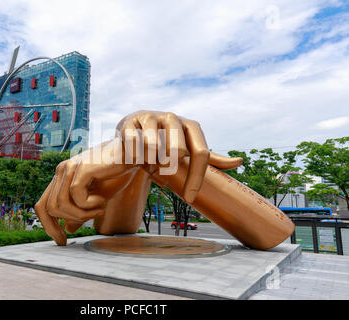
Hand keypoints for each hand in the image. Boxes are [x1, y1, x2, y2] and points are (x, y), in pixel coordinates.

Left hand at [35, 140, 139, 244]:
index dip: (49, 226)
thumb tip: (68, 228)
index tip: (61, 241)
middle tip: (93, 218)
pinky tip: (102, 200)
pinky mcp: (82, 168)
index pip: (43, 205)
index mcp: (61, 177)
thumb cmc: (116, 174)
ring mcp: (70, 168)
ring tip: (100, 209)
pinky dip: (89, 205)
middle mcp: (61, 171)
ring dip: (82, 214)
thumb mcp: (96, 199)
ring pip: (61, 204)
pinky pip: (76, 196)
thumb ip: (80, 212)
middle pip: (49, 208)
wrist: (131, 156)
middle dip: (69, 220)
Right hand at [116, 110, 242, 202]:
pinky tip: (135, 158)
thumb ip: (212, 158)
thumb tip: (240, 162)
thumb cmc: (167, 144)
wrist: (135, 131)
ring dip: (150, 162)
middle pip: (177, 151)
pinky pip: (134, 145)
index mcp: (191, 125)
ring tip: (148, 163)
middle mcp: (172, 117)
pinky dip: (134, 157)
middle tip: (161, 173)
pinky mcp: (130, 122)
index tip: (190, 198)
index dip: (196, 178)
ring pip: (153, 148)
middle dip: (169, 168)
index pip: (201, 153)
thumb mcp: (189, 149)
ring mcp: (150, 117)